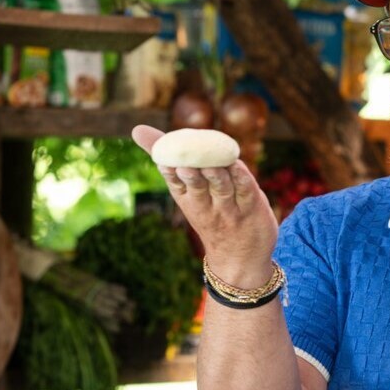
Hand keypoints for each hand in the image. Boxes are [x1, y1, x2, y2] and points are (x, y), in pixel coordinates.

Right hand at [132, 125, 278, 286]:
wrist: (239, 260)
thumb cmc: (210, 215)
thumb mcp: (187, 191)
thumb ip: (169, 159)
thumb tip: (137, 128)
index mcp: (187, 198)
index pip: (175, 181)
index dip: (170, 169)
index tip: (163, 157)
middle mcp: (206, 204)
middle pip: (197, 185)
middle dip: (190, 174)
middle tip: (184, 164)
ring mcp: (229, 207)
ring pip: (221, 187)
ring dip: (216, 175)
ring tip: (211, 164)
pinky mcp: (252, 207)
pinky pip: (245, 190)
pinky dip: (242, 178)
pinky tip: (239, 165)